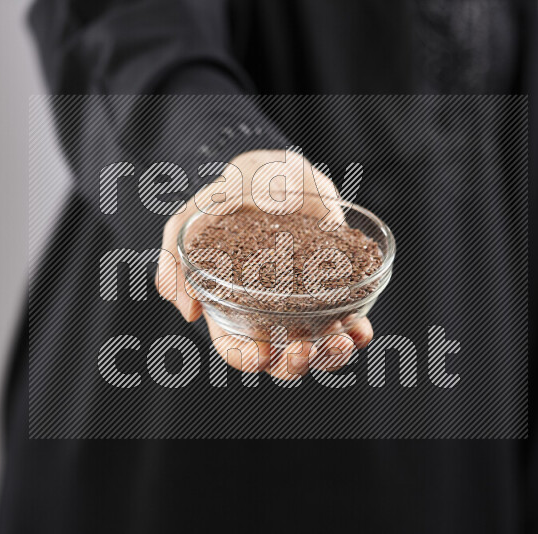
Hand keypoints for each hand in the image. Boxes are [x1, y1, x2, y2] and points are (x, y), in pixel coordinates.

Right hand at [156, 149, 372, 379]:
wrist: (281, 168)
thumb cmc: (233, 192)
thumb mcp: (195, 213)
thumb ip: (175, 254)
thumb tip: (187, 309)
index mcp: (232, 302)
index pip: (234, 344)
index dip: (244, 357)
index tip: (260, 355)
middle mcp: (269, 310)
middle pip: (279, 357)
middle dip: (293, 363)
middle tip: (303, 349)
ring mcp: (306, 302)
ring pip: (316, 347)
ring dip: (330, 355)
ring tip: (341, 341)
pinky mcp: (337, 289)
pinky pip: (348, 322)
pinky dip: (356, 332)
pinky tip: (361, 328)